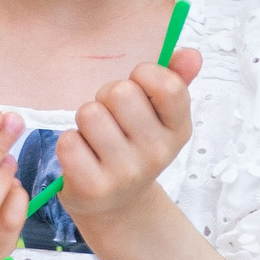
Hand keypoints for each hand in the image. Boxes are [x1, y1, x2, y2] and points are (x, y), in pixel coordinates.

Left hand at [55, 52, 201, 232]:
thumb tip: (191, 54)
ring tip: (96, 137)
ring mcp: (126, 173)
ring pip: (89, 114)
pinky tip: (82, 156)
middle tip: (111, 117)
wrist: (118, 206)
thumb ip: (175, 80)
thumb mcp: (160, 117)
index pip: (168, 85)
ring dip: (86, 120)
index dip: (145, 74)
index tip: (138, 86)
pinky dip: (69, 143)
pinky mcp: (93, 187)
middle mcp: (158, 153)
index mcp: (178, 129)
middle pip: (120, 93)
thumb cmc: (134, 146)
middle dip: (107, 96)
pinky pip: (68, 141)